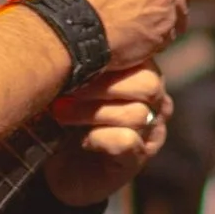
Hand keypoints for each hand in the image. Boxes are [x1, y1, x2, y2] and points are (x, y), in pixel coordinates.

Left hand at [45, 62, 172, 205]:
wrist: (59, 167)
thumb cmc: (67, 118)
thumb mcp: (75, 86)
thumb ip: (84, 67)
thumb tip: (70, 46)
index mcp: (144, 76)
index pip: (142, 59)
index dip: (108, 60)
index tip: (74, 64)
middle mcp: (156, 103)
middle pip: (148, 84)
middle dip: (102, 86)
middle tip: (67, 92)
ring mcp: (150, 133)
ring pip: (136, 113)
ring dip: (93, 113)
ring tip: (62, 115)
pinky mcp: (137, 159)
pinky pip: (127, 140)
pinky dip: (100, 137)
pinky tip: (82, 140)